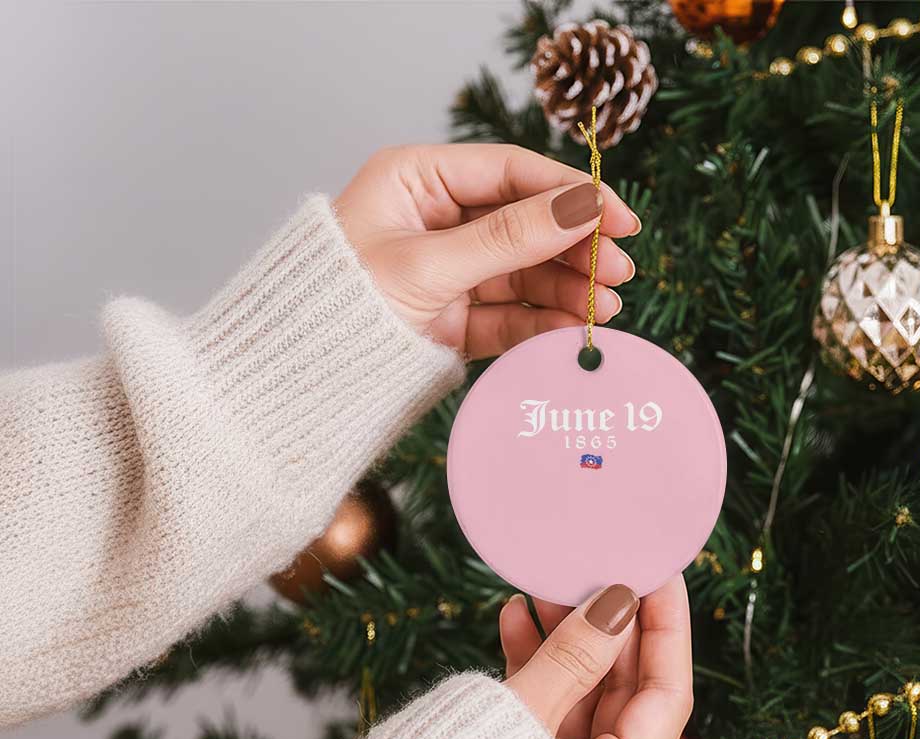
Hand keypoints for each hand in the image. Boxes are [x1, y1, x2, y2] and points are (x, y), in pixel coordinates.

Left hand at [333, 144, 640, 357]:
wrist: (296, 380)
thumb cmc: (338, 306)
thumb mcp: (429, 265)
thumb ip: (509, 239)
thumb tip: (583, 207)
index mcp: (417, 181)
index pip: (510, 173)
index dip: (570, 193)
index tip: (617, 217)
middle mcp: (436, 221)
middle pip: (524, 224)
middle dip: (574, 248)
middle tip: (620, 271)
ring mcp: (446, 272)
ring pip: (522, 274)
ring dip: (566, 289)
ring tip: (606, 309)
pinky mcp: (450, 319)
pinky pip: (506, 315)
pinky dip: (540, 322)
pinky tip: (573, 328)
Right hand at [500, 578, 692, 738]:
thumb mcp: (517, 716)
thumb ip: (571, 656)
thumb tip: (619, 602)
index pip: (665, 696)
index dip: (666, 628)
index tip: (659, 571)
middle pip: (622, 693)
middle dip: (608, 625)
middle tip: (596, 567)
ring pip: (578, 697)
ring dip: (566, 639)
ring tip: (546, 583)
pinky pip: (540, 711)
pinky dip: (532, 666)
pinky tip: (514, 619)